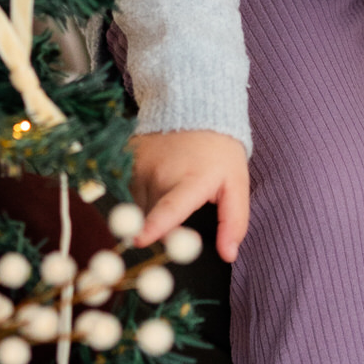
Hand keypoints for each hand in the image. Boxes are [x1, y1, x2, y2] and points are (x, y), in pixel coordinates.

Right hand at [133, 129, 250, 260]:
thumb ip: (234, 221)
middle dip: (160, 228)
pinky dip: (139, 193)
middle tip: (178, 218)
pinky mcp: (125, 159)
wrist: (196, 108)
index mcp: (192, 180)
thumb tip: (228, 255)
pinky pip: (126, 189)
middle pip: (150, 217)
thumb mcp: (237, 184)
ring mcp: (139, 164)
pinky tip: (157, 180)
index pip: (171, 207)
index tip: (139, 240)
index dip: (155, 226)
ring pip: (136, 205)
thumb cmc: (220, 152)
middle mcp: (160, 173)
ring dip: (148, 210)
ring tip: (171, 189)